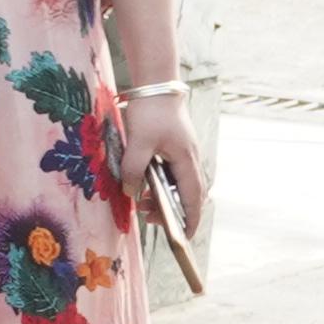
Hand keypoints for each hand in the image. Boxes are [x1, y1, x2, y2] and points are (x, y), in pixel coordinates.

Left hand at [113, 88, 210, 238]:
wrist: (157, 85)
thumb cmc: (150, 112)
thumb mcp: (138, 142)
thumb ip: (133, 168)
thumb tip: (130, 192)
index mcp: (187, 162)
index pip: (193, 200)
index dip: (189, 220)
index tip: (182, 237)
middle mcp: (191, 161)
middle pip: (188, 195)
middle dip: (171, 211)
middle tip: (147, 217)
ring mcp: (186, 154)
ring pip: (180, 185)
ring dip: (164, 196)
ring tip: (141, 201)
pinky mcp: (177, 148)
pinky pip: (174, 174)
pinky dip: (162, 183)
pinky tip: (145, 182)